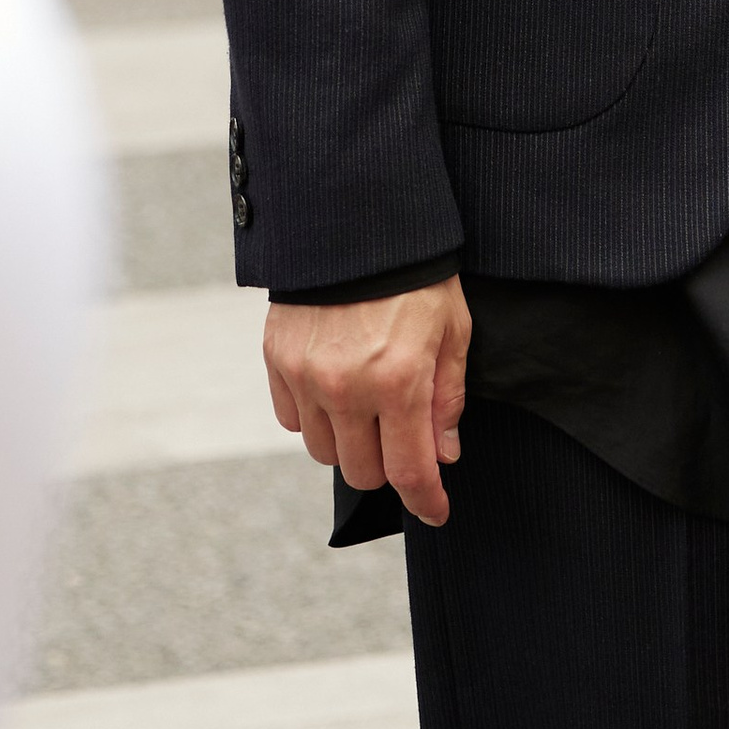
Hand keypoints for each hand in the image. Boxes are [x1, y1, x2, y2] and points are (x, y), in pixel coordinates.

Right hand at [263, 278, 471, 528]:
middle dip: (388, 463)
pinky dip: (314, 416)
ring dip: (349, 440)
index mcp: (398, 381)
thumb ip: (447, 396)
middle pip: (362, 471)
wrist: (354, 218)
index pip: (409, 471)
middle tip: (401, 433)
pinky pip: (292, 420)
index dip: (426, 500)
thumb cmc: (415, 272)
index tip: (436, 511)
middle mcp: (346, 386)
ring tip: (367, 404)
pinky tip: (333, 387)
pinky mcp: (277, 358)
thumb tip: (444, 454)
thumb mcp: (452, 327)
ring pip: (325, 451)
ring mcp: (305, 375)